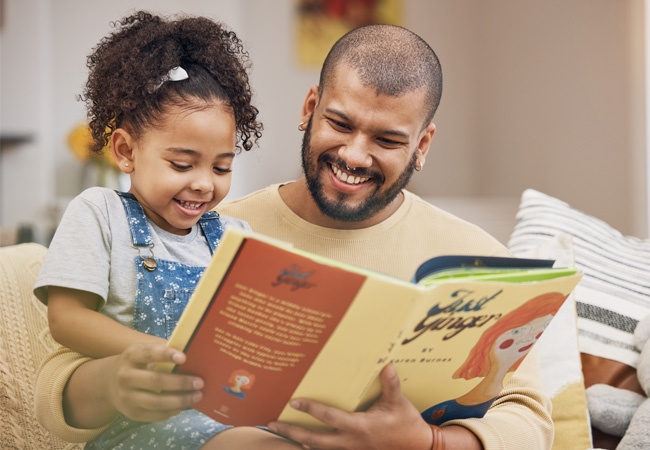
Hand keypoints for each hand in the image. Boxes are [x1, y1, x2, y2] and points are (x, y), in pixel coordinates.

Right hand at [106, 342, 204, 421]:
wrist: (110, 382)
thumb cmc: (138, 362)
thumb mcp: (144, 350)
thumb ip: (163, 349)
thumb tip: (193, 351)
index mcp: (131, 356)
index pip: (148, 354)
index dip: (166, 355)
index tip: (184, 358)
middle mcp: (125, 376)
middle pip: (155, 381)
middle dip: (180, 383)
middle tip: (200, 383)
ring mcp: (127, 397)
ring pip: (156, 402)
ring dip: (180, 400)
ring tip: (197, 396)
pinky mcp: (131, 413)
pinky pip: (154, 415)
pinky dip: (172, 411)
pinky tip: (184, 405)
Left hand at [267, 364, 432, 449]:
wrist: (418, 447)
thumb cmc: (406, 424)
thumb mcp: (398, 403)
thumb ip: (391, 384)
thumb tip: (387, 364)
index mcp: (359, 426)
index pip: (329, 417)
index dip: (310, 409)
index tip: (294, 401)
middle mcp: (351, 441)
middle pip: (314, 440)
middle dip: (292, 432)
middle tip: (272, 425)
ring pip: (318, 449)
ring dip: (298, 440)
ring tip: (281, 432)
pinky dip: (313, 447)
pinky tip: (303, 441)